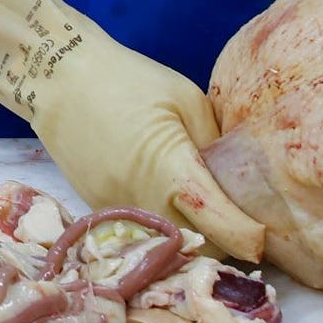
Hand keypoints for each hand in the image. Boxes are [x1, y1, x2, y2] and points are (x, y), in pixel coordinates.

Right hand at [0, 0, 267, 260]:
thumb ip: (215, 142)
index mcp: (170, 169)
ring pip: (165, 243)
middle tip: (241, 224)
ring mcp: (116, 208)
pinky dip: (160, 225)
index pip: (219, 223)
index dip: (247, 238)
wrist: (56, 77)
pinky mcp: (98, 208)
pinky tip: (171, 204)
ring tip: (209, 217)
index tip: (265, 239)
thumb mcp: (186, 99)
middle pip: (195, 245)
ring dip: (190, 237)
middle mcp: (142, 199)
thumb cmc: (127, 79)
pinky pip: (141, 229)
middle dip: (222, 242)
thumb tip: (238, 176)